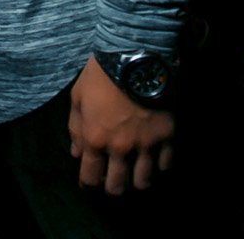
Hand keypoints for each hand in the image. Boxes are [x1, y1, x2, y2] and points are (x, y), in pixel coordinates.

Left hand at [69, 56, 172, 194]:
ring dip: (137, 181)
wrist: (134, 54)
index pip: (90, 177)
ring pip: (143, 182)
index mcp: (95, 139)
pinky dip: (160, 166)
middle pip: (118, 188)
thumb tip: (76, 153)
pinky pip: (166, 165)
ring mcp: (146, 145)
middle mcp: (120, 148)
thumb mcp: (78, 96)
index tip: (89, 181)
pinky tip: (155, 158)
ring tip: (135, 173)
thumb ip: (75, 127)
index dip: (88, 184)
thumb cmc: (100, 73)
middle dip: (113, 188)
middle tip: (114, 180)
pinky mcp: (167, 136)